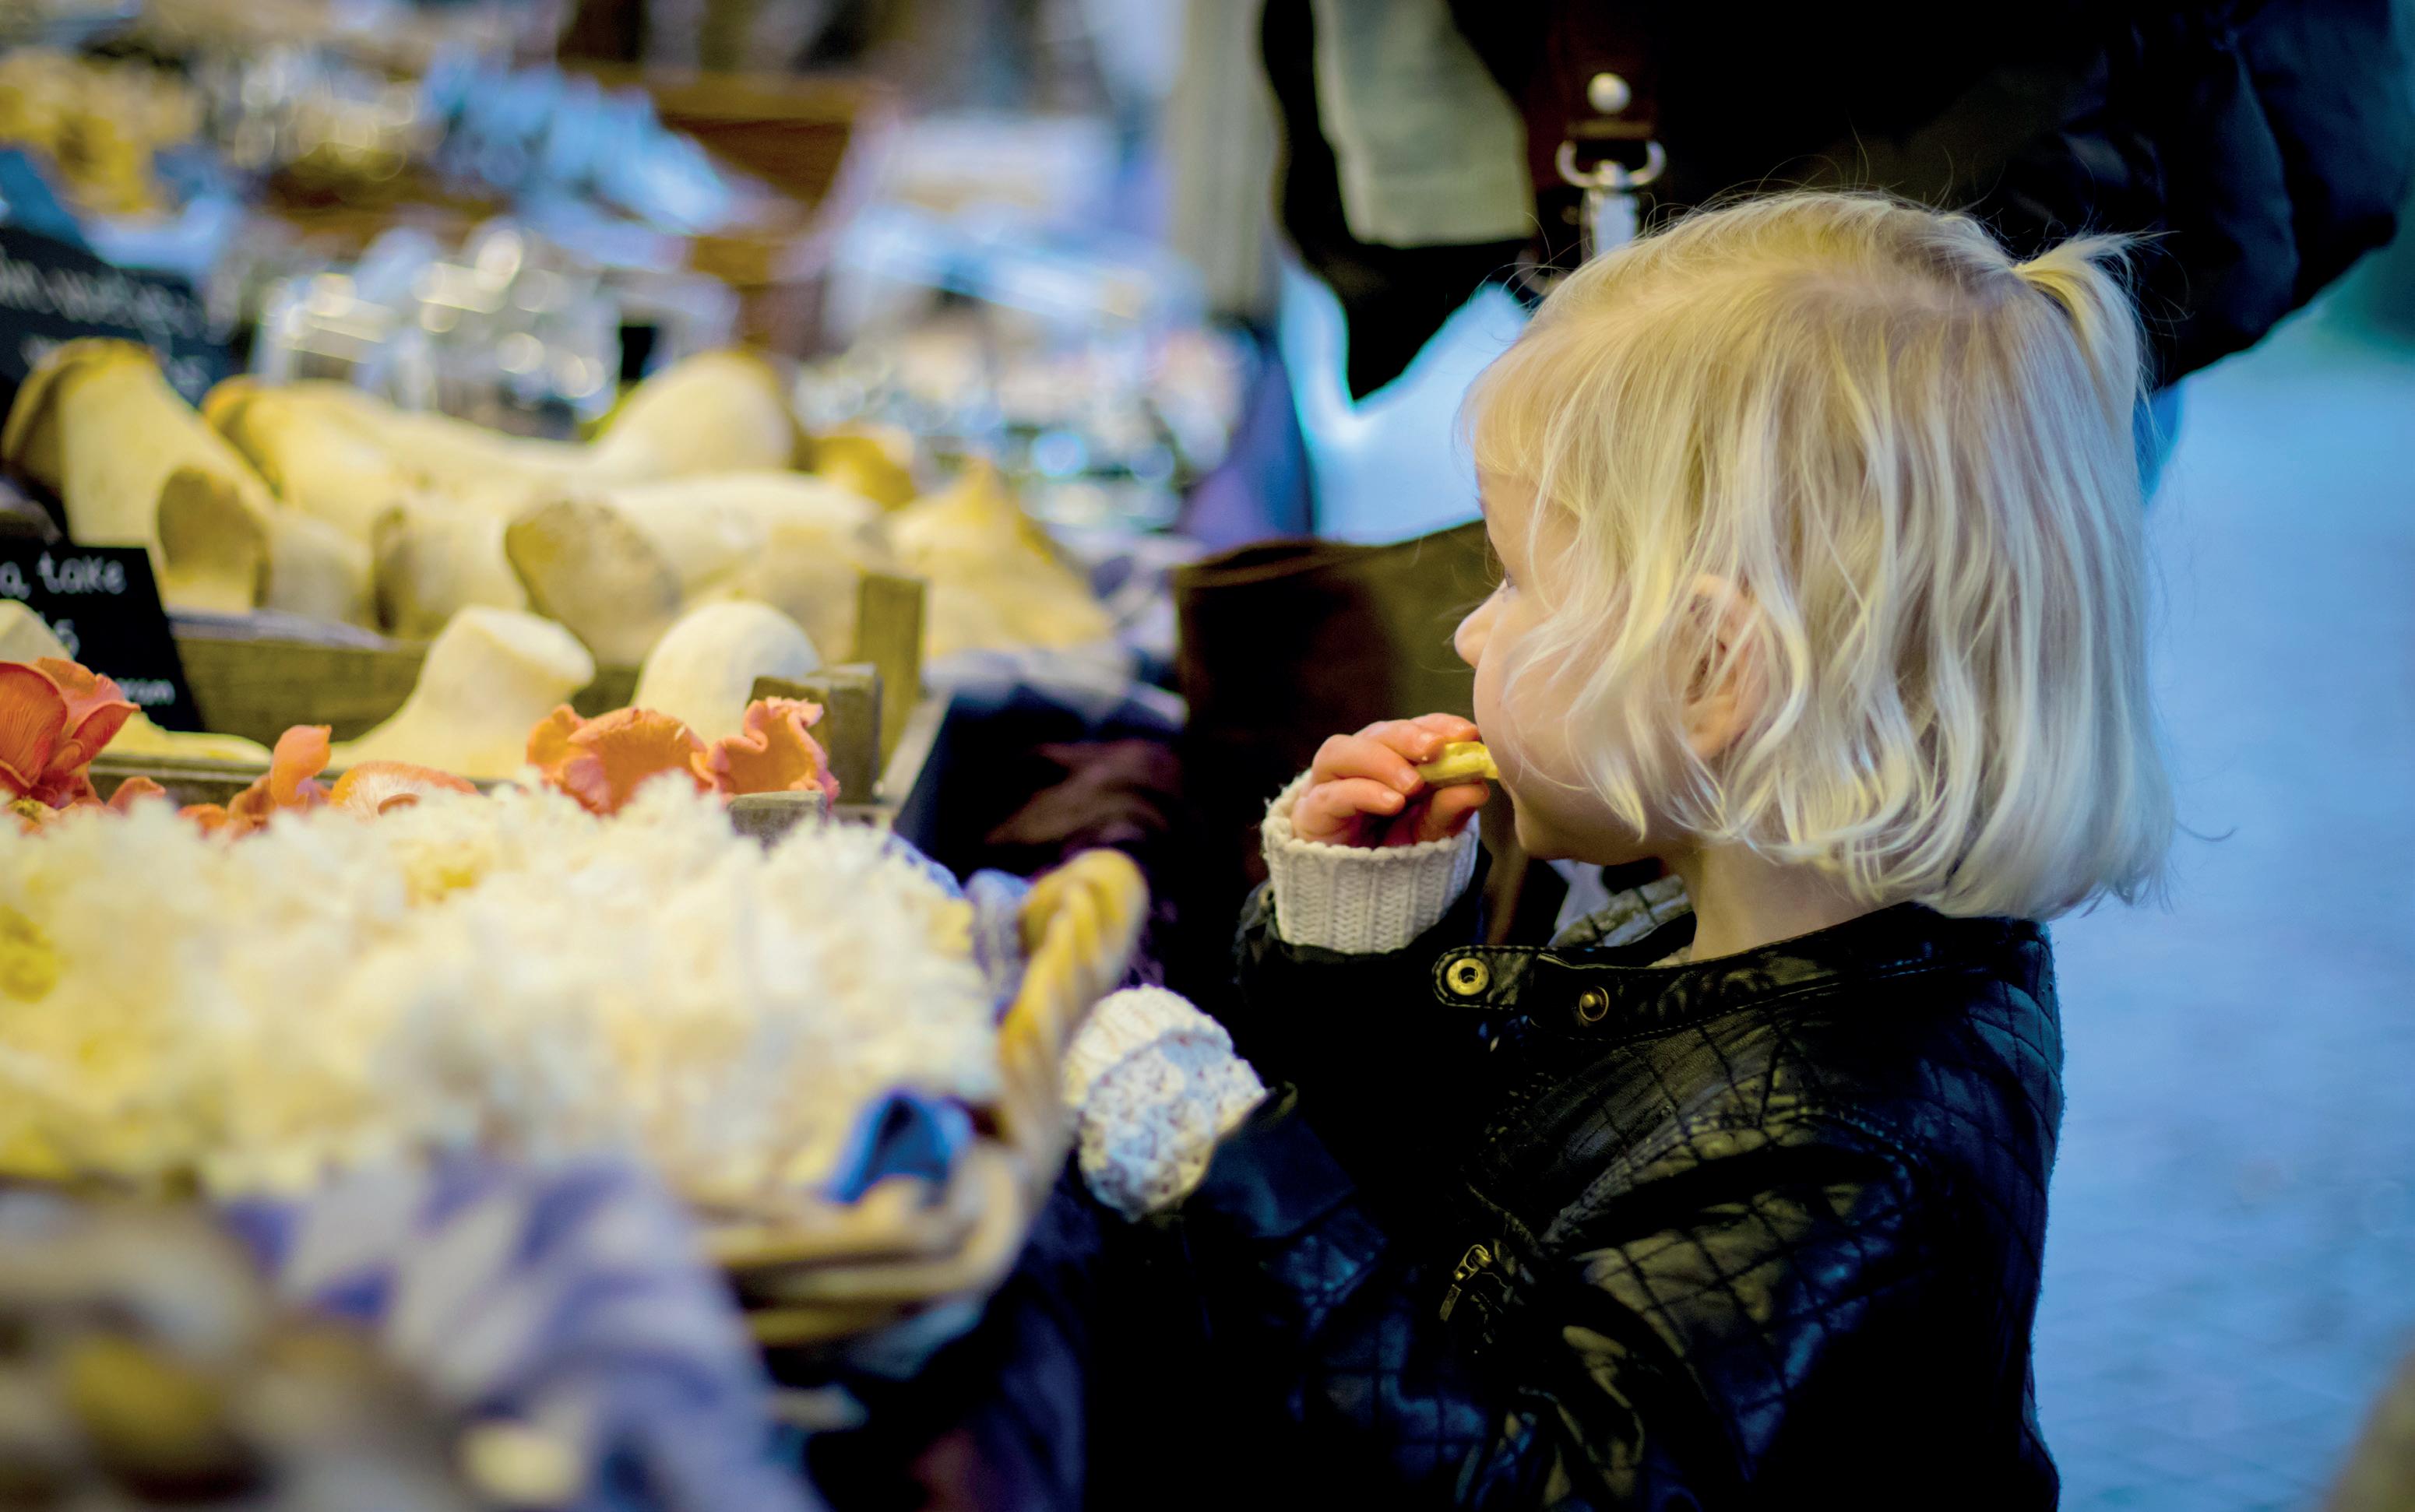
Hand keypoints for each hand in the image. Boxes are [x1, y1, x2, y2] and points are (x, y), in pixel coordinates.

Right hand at [1294, 714, 1488, 847]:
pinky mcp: (1311, 813)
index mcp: (1393, 760)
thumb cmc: (1392, 854)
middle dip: (1409, 737)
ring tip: (1412, 784)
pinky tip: (1391, 802)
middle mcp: (1358, 763)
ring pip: (1342, 752)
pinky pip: (1330, 794)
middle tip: (1437, 749)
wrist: (1355, 898)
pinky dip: (1362, 792)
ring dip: (1381, 762)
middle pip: (1378, 733)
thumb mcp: (1429, 833)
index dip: (1439, 726)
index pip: (1414, 729)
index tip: (1468, 734)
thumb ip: (1449, 810)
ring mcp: (1329, 785)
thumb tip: (1477, 787)